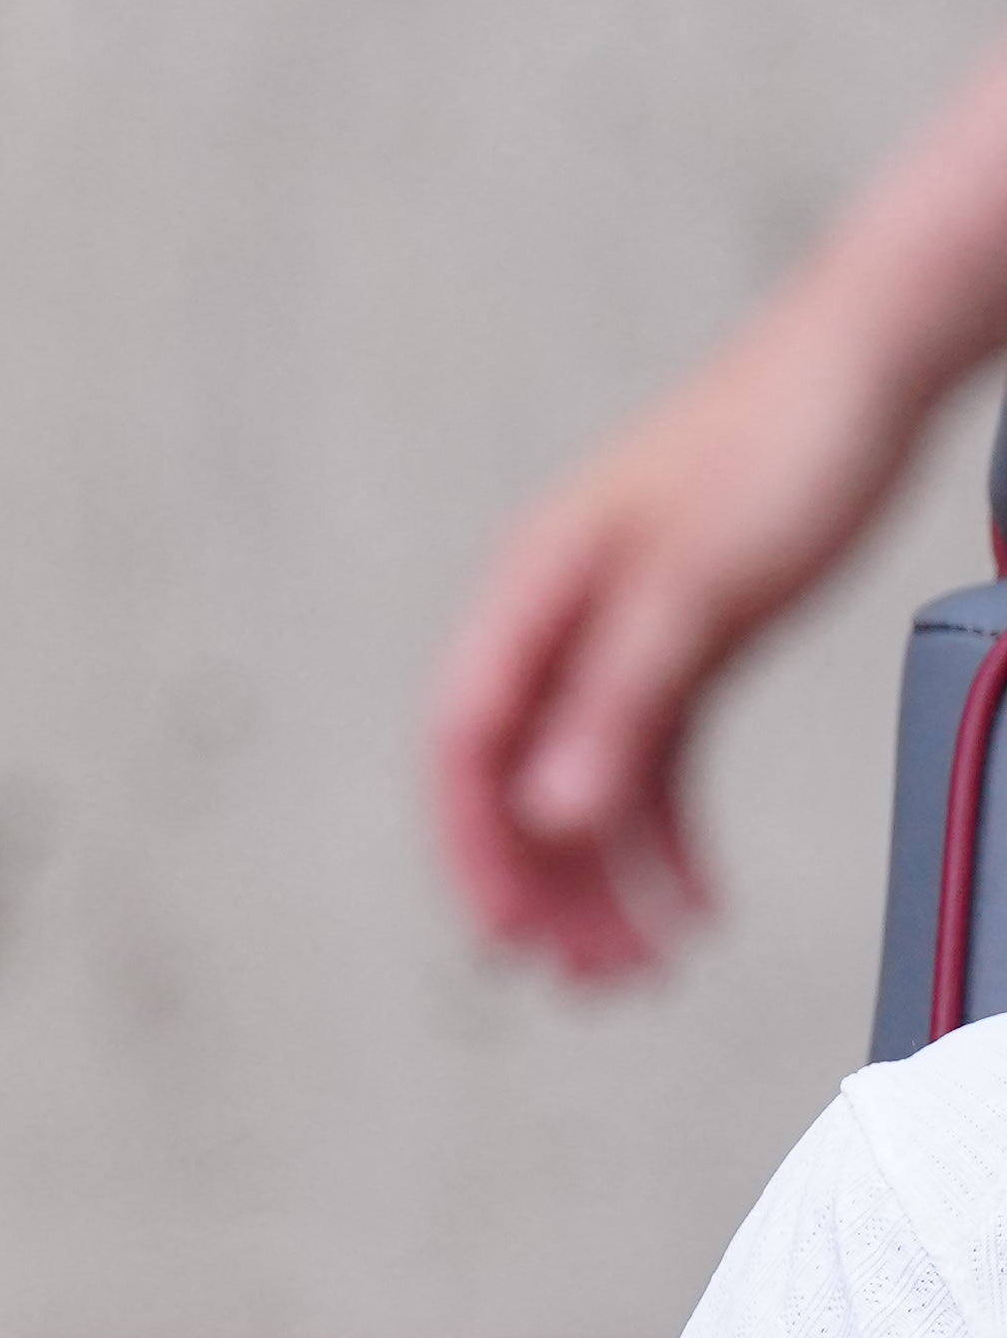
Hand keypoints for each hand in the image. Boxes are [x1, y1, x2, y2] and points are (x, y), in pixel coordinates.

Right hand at [426, 295, 932, 982]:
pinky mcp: (683, 642)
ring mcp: (619, 634)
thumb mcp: (698, 590)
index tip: (509, 938)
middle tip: (586, 979)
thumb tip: (547, 816)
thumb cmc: (779, 446)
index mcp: (530, 591)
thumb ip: (616, 703)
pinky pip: (655, 762)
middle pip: (520, 777)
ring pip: (588, 782)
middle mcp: (557, 619)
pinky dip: (670, 837)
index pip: (465, 743)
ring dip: (609, 878)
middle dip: (546, 886)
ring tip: (647, 965)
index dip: (475, 846)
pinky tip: (701, 898)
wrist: (872, 358)